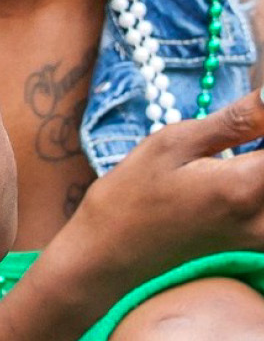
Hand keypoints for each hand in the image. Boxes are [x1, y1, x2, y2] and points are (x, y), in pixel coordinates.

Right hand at [62, 88, 263, 289]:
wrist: (112, 251)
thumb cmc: (133, 193)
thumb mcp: (173, 143)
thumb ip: (235, 120)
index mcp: (245, 186)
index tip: (252, 111)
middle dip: (261, 138)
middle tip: (243, 126)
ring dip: (257, 158)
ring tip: (234, 148)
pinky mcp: (260, 243)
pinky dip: (256, 181)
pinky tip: (238, 170)